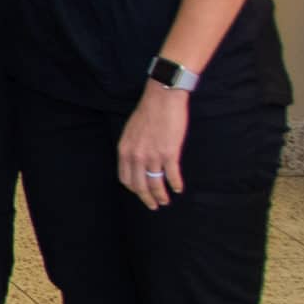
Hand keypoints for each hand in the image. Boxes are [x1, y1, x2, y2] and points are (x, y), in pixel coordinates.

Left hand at [119, 84, 189, 209]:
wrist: (162, 99)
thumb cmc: (147, 113)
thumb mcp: (130, 132)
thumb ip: (131, 148)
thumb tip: (135, 162)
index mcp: (124, 151)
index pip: (125, 179)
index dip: (134, 189)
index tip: (140, 193)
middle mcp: (136, 156)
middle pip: (139, 186)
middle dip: (147, 198)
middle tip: (154, 205)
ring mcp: (152, 156)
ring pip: (155, 184)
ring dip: (161, 196)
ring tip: (166, 201)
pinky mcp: (169, 154)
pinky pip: (171, 176)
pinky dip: (175, 184)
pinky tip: (178, 188)